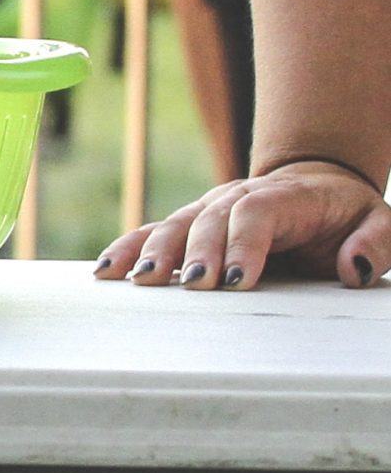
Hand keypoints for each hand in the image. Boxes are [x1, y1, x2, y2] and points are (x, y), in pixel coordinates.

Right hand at [94, 160, 390, 292]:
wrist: (317, 186)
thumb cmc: (347, 215)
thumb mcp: (380, 223)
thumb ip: (376, 243)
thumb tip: (353, 268)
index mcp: (285, 196)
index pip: (256, 213)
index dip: (243, 244)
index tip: (236, 281)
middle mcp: (239, 196)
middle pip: (209, 218)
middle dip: (198, 253)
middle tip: (193, 286)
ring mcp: (209, 208)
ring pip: (176, 224)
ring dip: (156, 252)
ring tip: (142, 281)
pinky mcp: (191, 224)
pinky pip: (154, 233)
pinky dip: (129, 249)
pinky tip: (108, 270)